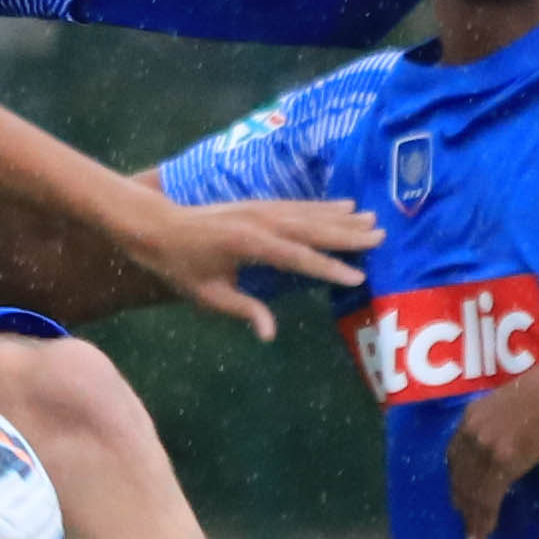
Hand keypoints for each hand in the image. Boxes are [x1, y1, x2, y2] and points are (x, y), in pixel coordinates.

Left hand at [120, 190, 381, 341]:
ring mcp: (260, 208)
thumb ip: (243, 311)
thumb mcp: (207, 295)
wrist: (157, 227)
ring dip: (341, 217)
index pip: (297, 258)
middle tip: (380, 237)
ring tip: (373, 220)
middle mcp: (259, 222)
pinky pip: (298, 205)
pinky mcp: (258, 204)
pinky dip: (323, 205)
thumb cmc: (180, 267)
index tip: (357, 276)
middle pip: (311, 229)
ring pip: (308, 213)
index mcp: (248, 245)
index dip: (328, 268)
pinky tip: (344, 205)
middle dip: (347, 234)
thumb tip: (270, 334)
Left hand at [445, 356, 538, 538]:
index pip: (455, 456)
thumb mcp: (512, 404)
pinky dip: (484, 519)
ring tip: (474, 538)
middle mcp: (471, 432)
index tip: (459, 496)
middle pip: (459, 476)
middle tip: (465, 523)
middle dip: (461, 503)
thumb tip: (506, 440)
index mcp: (471, 416)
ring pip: (471, 491)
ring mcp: (485, 447)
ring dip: (472, 518)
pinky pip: (488, 497)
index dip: (456, 479)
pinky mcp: (503, 460)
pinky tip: (484, 534)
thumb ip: (500, 422)